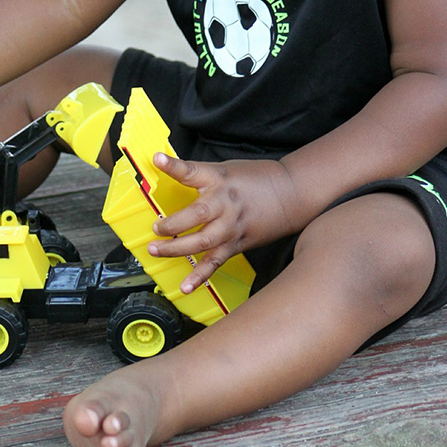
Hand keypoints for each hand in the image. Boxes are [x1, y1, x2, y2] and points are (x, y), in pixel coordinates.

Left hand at [146, 153, 292, 293]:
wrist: (291, 194)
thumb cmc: (257, 179)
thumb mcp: (227, 169)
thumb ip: (201, 175)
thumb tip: (172, 174)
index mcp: (219, 179)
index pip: (192, 171)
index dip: (173, 166)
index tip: (158, 159)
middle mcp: (224, 202)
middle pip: (196, 215)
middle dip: (172, 224)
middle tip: (155, 228)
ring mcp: (231, 225)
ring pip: (202, 241)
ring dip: (176, 249)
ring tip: (156, 250)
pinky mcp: (237, 243)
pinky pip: (215, 262)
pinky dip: (200, 276)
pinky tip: (186, 286)